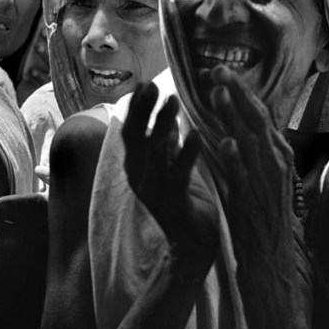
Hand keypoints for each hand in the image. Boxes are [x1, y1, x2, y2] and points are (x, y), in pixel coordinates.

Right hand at [121, 83, 217, 274]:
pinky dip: (186, 153)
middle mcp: (139, 178)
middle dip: (143, 110)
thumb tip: (165, 116)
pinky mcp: (174, 202)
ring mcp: (154, 190)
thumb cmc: (185, 203)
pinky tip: (196, 134)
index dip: (135, 108)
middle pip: (135, 137)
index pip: (131, 132)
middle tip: (154, 85)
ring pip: (154, 152)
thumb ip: (167, 144)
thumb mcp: (173, 167)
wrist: (193, 245)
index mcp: (137, 168)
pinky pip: (178, 173)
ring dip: (162, 124)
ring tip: (174, 101)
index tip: (143, 83)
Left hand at [208, 66, 295, 263]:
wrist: (270, 253)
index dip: (241, 91)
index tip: (222, 71)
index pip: (260, 113)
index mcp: (278, 152)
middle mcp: (274, 160)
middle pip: (256, 118)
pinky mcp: (252, 197)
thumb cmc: (263, 211)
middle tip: (216, 69)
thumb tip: (239, 119)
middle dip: (237, 91)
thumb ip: (253, 147)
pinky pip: (243, 174)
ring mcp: (264, 178)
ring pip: (249, 139)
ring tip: (217, 92)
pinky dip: (235, 157)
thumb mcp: (263, 172)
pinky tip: (225, 141)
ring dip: (233, 114)